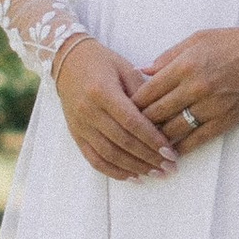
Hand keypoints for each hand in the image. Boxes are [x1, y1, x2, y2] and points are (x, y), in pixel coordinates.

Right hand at [52, 34, 177, 181]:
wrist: (67, 61)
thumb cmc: (102, 62)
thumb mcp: (125, 68)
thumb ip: (143, 92)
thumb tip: (163, 119)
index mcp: (102, 92)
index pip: (132, 122)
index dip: (152, 140)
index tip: (171, 152)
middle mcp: (89, 111)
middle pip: (122, 142)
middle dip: (148, 158)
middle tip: (170, 168)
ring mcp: (80, 125)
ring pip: (109, 155)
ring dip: (135, 168)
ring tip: (156, 174)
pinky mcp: (76, 134)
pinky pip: (94, 159)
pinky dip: (114, 171)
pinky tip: (133, 177)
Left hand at [135, 19, 238, 156]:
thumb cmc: (233, 42)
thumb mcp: (197, 39)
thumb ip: (167, 57)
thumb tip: (142, 72)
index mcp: (185, 65)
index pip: (148, 92)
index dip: (131, 104)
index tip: (121, 110)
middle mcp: (196, 87)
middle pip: (156, 113)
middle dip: (139, 124)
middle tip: (127, 131)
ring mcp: (212, 106)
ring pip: (173, 130)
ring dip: (157, 138)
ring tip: (145, 143)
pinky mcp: (226, 120)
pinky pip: (196, 139)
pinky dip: (181, 147)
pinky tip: (170, 150)